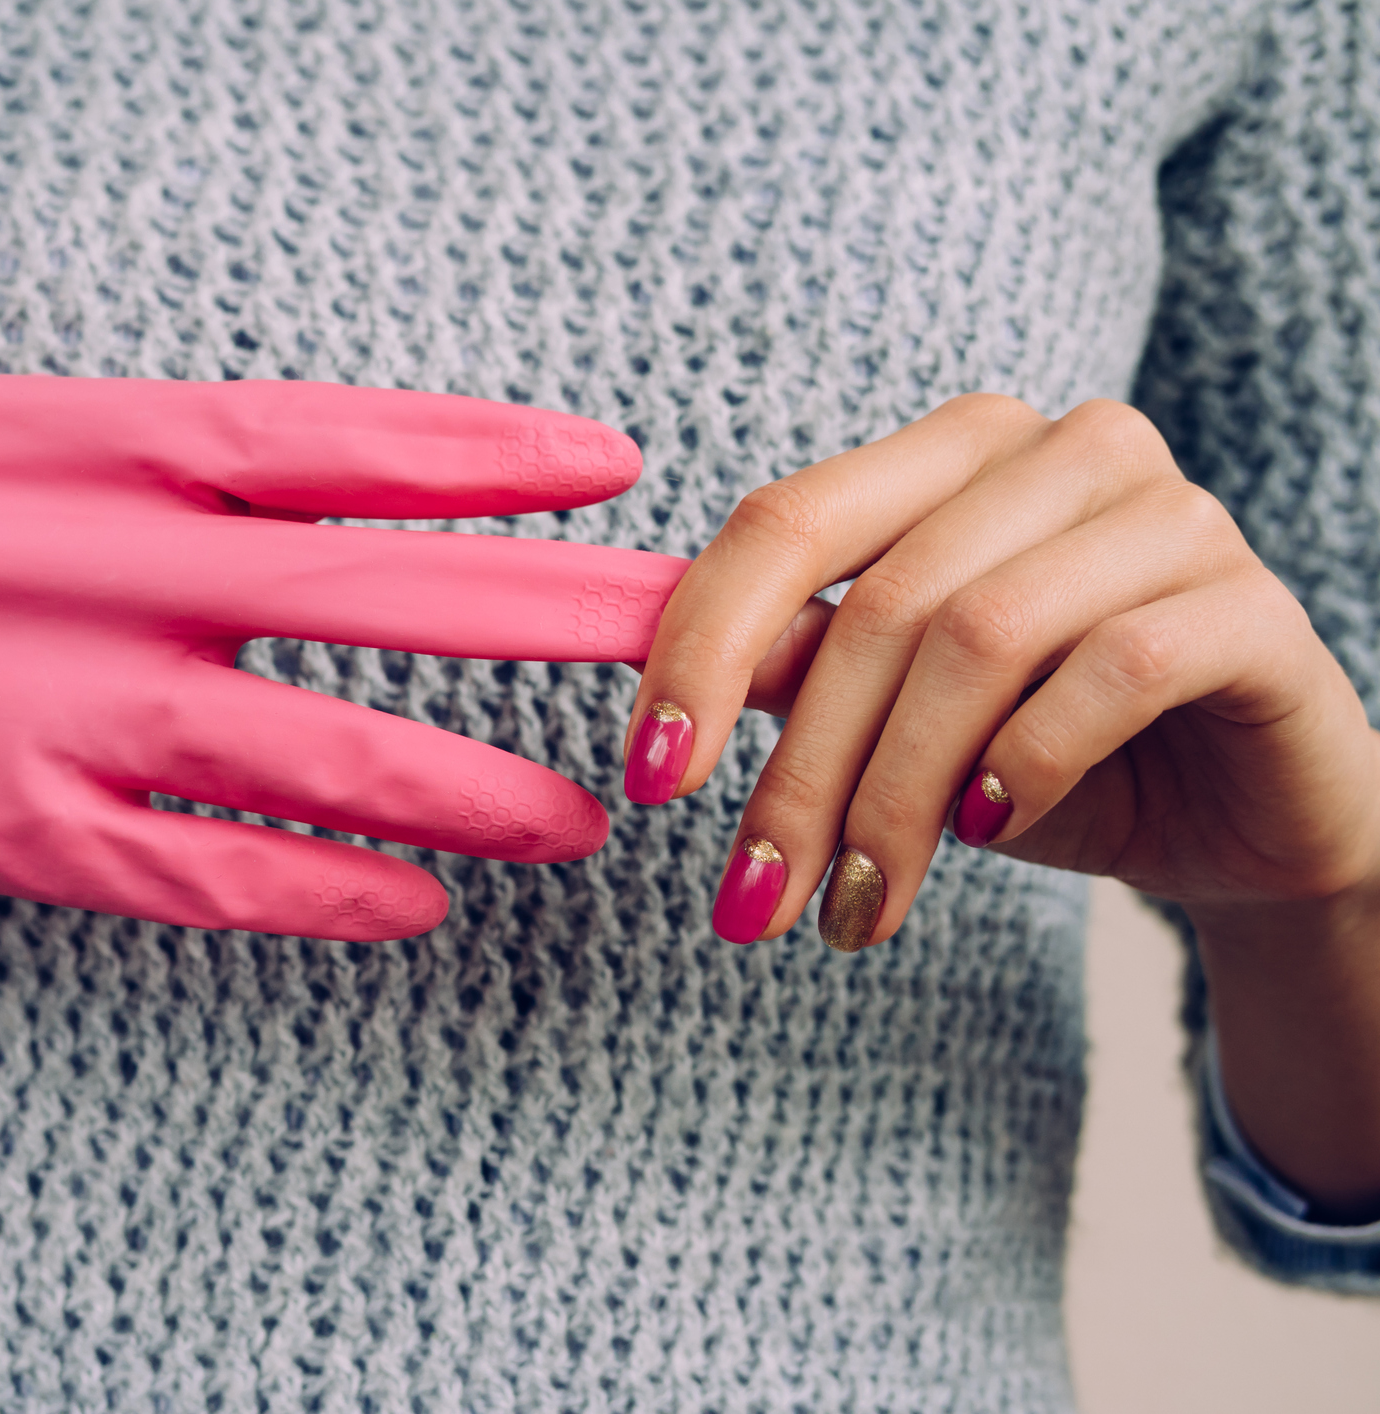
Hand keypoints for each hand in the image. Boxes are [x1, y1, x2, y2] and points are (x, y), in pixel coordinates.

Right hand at [0, 375, 698, 973]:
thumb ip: (141, 458)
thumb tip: (298, 485)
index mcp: (98, 442)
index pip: (340, 442)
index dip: (487, 456)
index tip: (615, 462)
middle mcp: (103, 568)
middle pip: (377, 592)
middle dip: (549, 617)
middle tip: (691, 636)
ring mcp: (58, 707)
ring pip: (312, 751)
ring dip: (464, 783)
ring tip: (590, 814)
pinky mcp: (1, 825)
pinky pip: (193, 874)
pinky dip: (312, 892)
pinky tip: (413, 908)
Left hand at [624, 394, 1379, 950]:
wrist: (1241, 822)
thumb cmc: (1050, 756)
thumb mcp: (899, 718)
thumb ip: (803, 672)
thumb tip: (681, 677)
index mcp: (956, 453)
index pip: (786, 522)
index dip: (699, 648)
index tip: (649, 778)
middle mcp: (1064, 451)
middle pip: (880, 601)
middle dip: (801, 771)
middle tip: (755, 897)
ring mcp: (1172, 514)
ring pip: (983, 637)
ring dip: (899, 795)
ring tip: (861, 903)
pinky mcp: (1254, 607)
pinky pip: (1114, 669)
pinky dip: (1029, 761)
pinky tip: (990, 828)